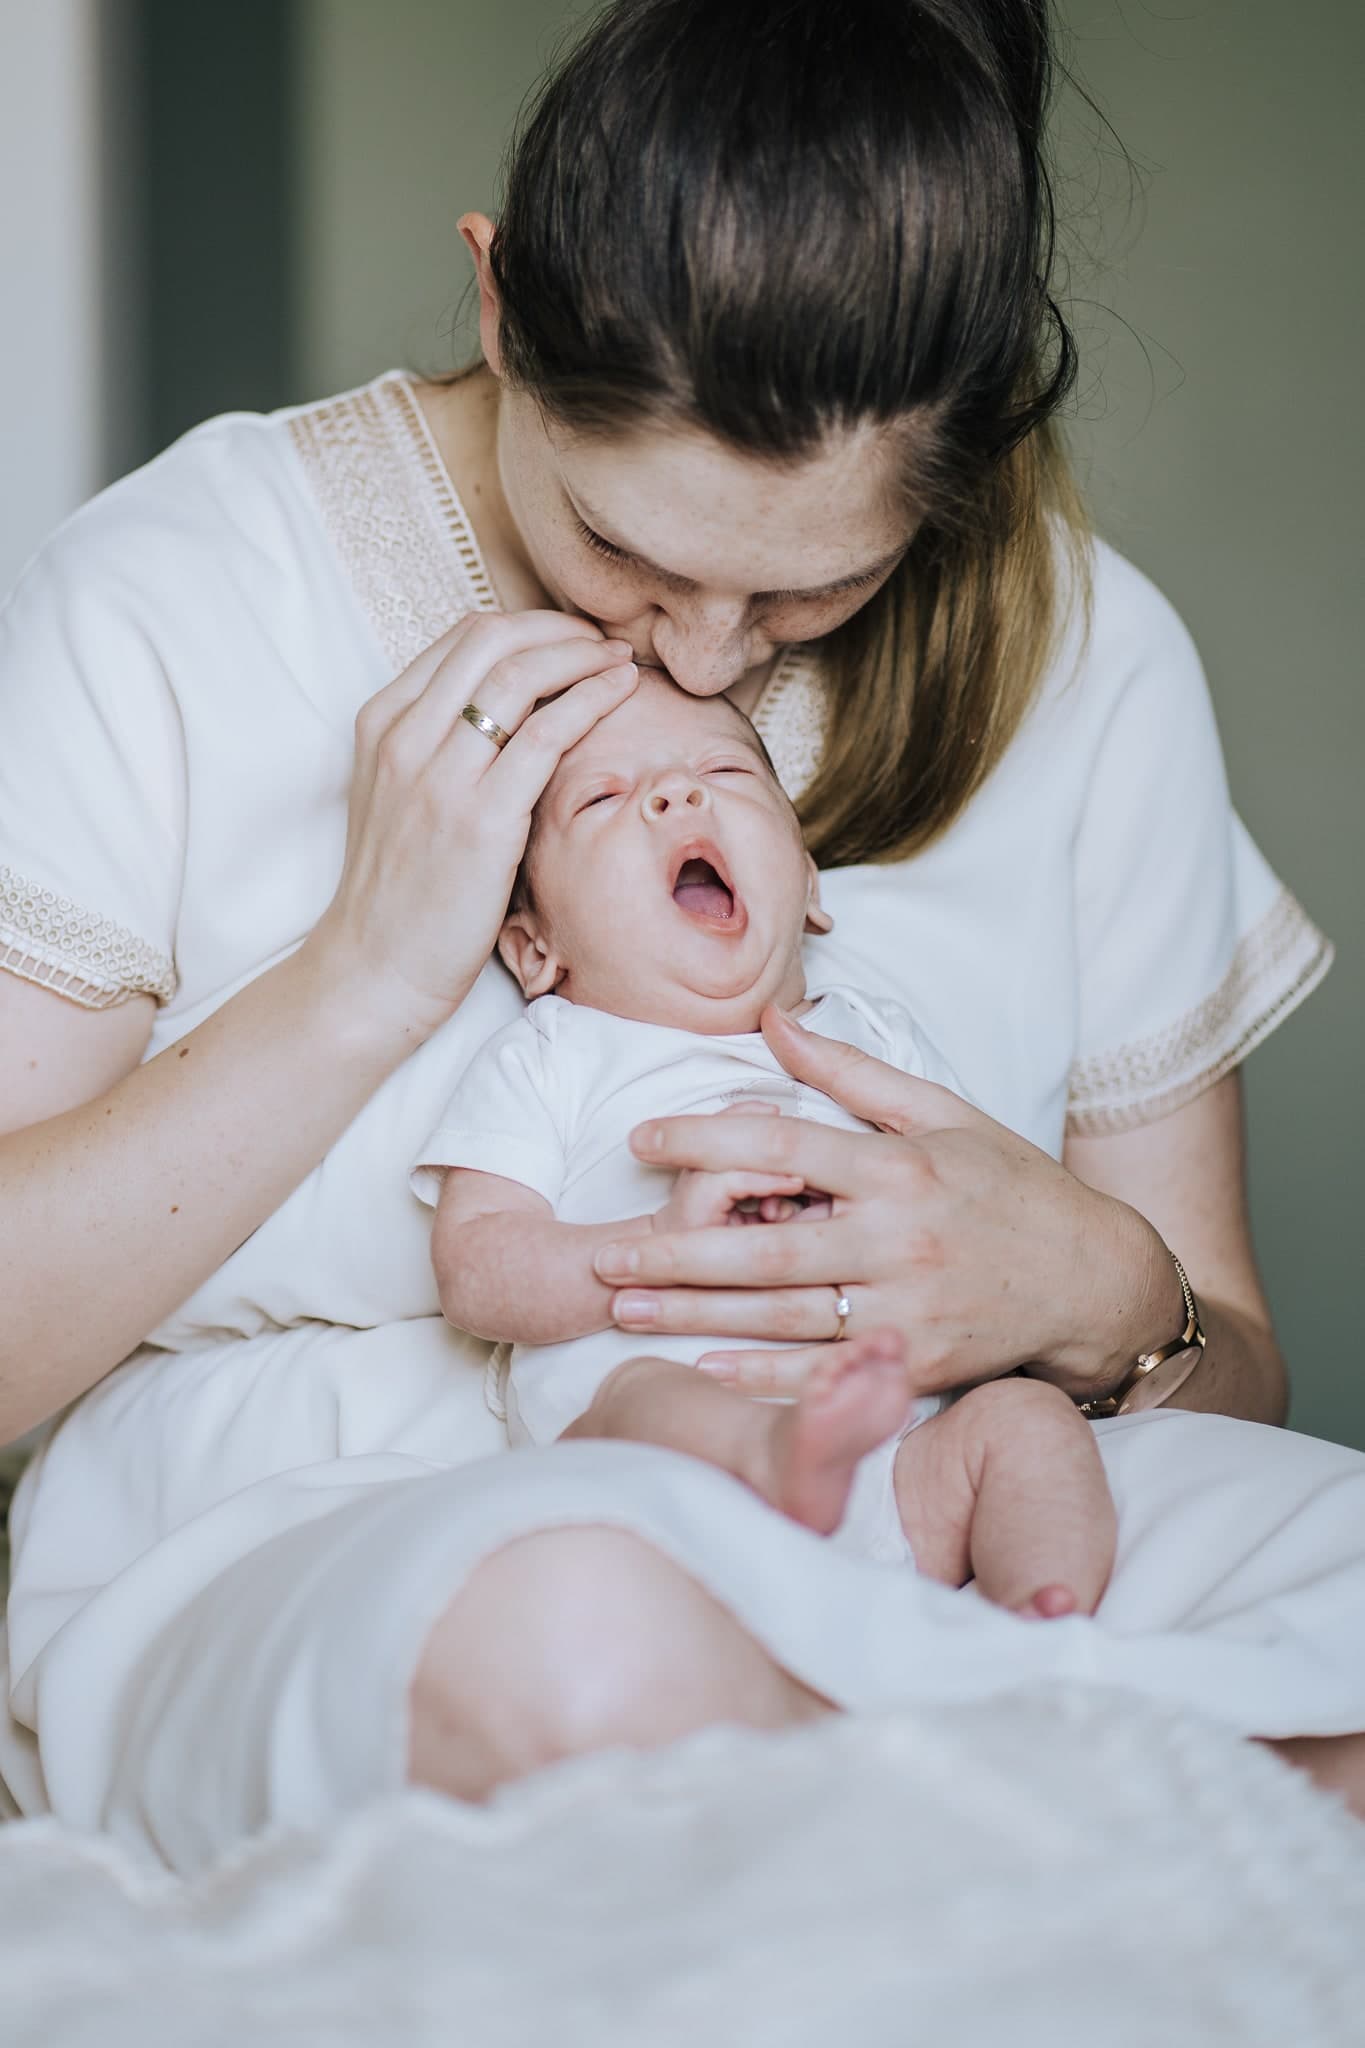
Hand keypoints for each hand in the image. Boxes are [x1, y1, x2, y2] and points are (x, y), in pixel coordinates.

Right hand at [307, 612, 638, 1037]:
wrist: (374, 969)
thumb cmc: (402, 891)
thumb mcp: (403, 797)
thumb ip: (441, 745)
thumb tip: (512, 710)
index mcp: (382, 723)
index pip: (463, 639)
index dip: (529, 626)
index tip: (572, 638)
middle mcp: (405, 737)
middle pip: (493, 640)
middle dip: (560, 629)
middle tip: (603, 643)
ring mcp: (439, 775)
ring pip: (521, 676)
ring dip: (583, 656)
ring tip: (620, 662)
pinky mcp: (480, 818)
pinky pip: (547, 734)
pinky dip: (593, 699)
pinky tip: (621, 693)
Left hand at [593, 1006, 1172, 1400]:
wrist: (1095, 1280)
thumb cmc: (1012, 1188)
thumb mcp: (945, 1112)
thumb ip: (853, 1072)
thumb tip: (774, 1020)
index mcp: (900, 1168)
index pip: (784, 1145)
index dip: (706, 1138)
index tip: (642, 1137)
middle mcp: (900, 1239)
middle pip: (766, 1248)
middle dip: (675, 1253)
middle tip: (604, 1255)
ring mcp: (908, 1309)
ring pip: (783, 1316)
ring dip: (696, 1316)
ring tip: (625, 1310)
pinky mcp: (916, 1365)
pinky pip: (826, 1374)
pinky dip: (764, 1374)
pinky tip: (704, 1366)